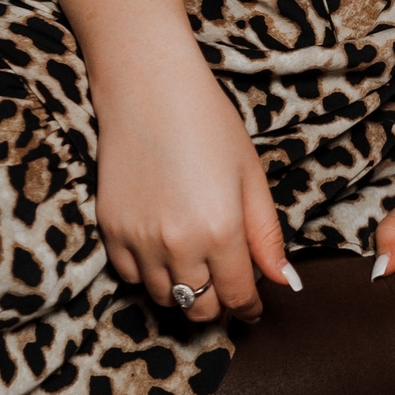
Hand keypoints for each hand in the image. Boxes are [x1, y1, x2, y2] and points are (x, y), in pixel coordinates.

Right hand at [93, 35, 293, 324]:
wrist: (148, 86)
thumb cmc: (207, 121)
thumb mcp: (250, 174)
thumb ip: (266, 234)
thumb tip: (283, 281)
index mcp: (221, 231)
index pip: (237, 297)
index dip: (249, 306)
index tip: (253, 305)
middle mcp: (178, 244)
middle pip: (200, 308)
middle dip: (218, 304)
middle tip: (225, 283)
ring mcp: (139, 240)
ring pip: (165, 297)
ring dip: (184, 289)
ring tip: (195, 260)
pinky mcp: (110, 230)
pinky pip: (130, 276)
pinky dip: (148, 271)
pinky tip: (161, 245)